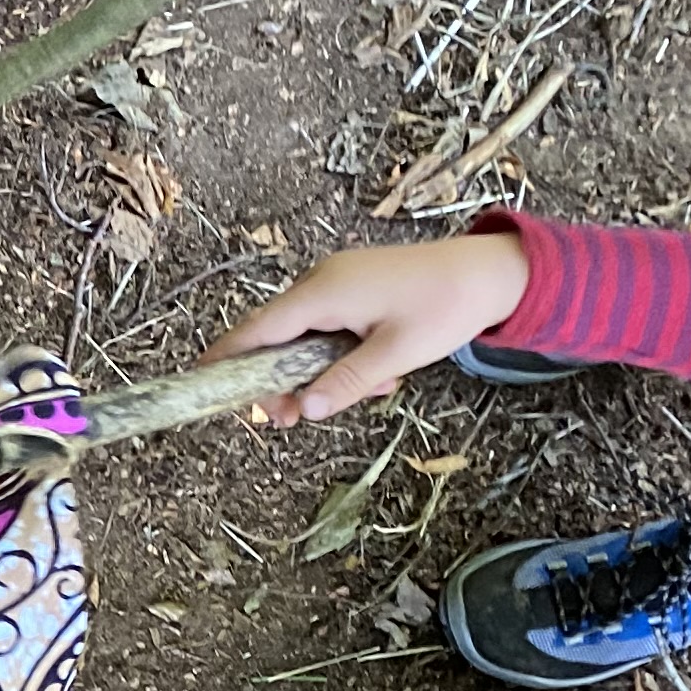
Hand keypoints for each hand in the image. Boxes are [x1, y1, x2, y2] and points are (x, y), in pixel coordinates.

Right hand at [197, 232, 531, 424]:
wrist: (492, 270)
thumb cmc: (446, 307)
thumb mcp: (395, 355)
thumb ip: (345, 382)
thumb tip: (303, 410)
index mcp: (323, 293)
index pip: (256, 330)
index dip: (224, 357)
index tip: (198, 382)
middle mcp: (320, 282)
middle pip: (275, 337)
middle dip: (282, 380)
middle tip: (295, 420)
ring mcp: (336, 281)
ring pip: (304, 335)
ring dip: (322, 370)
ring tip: (371, 387)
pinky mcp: (353, 285)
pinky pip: (327, 324)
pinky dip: (339, 352)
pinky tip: (379, 368)